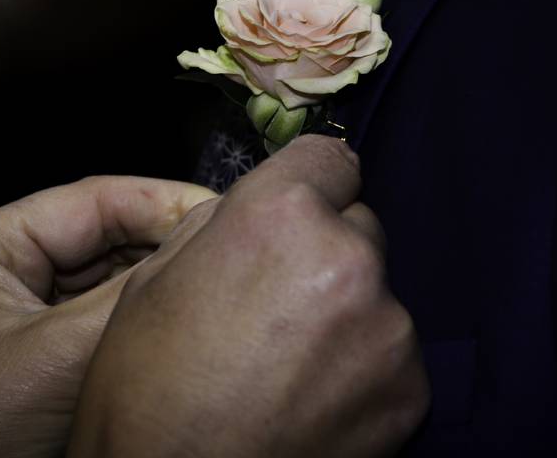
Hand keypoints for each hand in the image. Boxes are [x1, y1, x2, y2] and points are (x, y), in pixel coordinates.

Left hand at [0, 176, 215, 457]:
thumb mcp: (57, 355)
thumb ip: (130, 294)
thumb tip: (199, 244)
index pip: (93, 200)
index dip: (162, 201)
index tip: (220, 208)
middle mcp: (9, 273)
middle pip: (108, 236)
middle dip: (165, 241)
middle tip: (227, 246)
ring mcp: (30, 316)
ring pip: (113, 279)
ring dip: (160, 280)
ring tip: (215, 276)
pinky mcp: (50, 357)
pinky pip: (109, 320)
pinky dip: (146, 317)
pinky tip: (185, 317)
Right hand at [68, 135, 429, 457]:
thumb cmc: (145, 392)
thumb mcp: (157, 279)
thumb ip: (224, 224)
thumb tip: (263, 206)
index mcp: (279, 218)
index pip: (331, 158)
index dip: (309, 183)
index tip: (300, 207)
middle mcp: (347, 260)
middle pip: (357, 227)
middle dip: (324, 252)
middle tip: (278, 304)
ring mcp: (389, 329)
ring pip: (377, 292)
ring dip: (346, 313)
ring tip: (290, 363)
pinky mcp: (410, 389)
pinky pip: (391, 352)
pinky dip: (363, 367)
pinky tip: (315, 397)